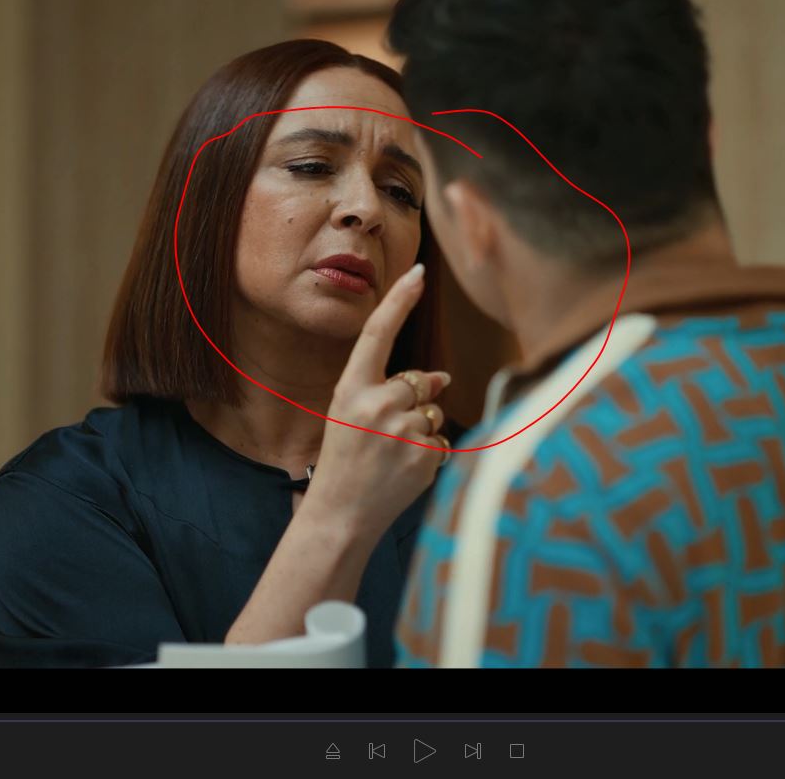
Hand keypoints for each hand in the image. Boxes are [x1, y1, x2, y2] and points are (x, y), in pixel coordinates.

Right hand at [300, 263, 451, 541]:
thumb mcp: (351, 414)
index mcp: (351, 389)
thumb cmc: (345, 459)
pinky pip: (443, 440)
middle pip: (420, 381)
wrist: (340, 513)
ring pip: (434, 412)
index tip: (419, 271)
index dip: (399, 300)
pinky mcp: (424, 457)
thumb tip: (444, 377)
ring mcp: (402, 431)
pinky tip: (404, 468)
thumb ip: (391, 390)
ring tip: (392, 455)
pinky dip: (431, 453)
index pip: (378, 334)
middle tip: (385, 434)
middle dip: (414, 400)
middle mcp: (377, 404)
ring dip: (422, 429)